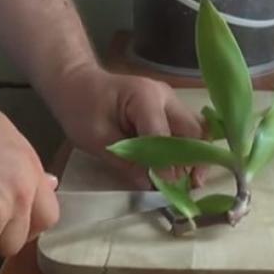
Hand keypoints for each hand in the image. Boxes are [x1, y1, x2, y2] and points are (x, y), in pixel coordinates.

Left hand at [48, 65, 204, 188]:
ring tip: (192, 182)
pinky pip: (187, 130)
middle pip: (192, 130)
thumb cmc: (82, 107)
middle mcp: (166, 96)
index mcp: (145, 97)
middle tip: (191, 188)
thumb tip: (151, 184)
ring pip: (196, 130)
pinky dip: (189, 150)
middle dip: (194, 161)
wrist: (78, 84)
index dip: (167, 164)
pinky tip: (185, 169)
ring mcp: (171, 101)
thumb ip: (125, 160)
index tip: (167, 189)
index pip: (163, 135)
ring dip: (196, 156)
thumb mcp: (96, 138)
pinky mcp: (170, 110)